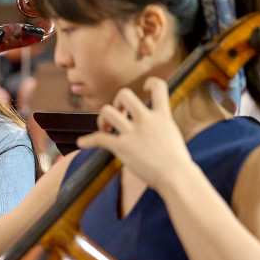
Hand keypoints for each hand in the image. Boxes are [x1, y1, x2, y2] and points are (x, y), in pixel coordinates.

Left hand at [76, 77, 193, 190]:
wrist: (176, 176)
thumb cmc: (177, 163)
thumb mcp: (172, 135)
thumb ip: (160, 128)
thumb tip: (153, 131)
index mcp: (162, 116)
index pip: (158, 86)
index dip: (150, 83)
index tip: (144, 89)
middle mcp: (146, 120)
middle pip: (124, 94)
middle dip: (117, 102)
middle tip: (119, 114)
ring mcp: (133, 133)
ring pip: (107, 111)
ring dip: (102, 119)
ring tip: (106, 128)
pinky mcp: (122, 147)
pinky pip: (99, 138)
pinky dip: (88, 141)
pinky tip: (82, 143)